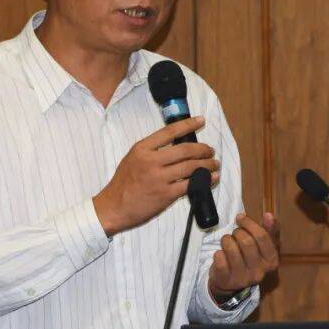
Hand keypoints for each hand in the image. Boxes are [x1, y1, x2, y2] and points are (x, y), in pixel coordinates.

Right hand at [92, 117, 219, 235]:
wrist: (113, 207)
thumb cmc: (123, 183)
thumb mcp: (133, 158)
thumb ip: (152, 150)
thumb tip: (177, 143)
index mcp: (142, 149)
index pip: (169, 132)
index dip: (188, 125)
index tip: (200, 121)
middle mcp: (151, 161)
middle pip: (185, 150)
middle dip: (203, 149)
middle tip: (210, 150)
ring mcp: (159, 178)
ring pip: (191, 167)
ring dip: (207, 165)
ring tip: (214, 164)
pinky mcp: (165, 195)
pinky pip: (190, 185)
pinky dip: (205, 180)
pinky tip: (212, 178)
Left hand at [209, 212, 280, 300]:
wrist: (231, 283)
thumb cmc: (247, 259)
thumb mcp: (261, 247)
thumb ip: (267, 230)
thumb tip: (269, 215)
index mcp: (271, 261)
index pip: (262, 236)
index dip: (249, 223)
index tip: (240, 218)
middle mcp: (259, 271)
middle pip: (246, 241)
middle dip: (237, 232)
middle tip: (234, 234)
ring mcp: (243, 278)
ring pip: (231, 248)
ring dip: (226, 240)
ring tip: (227, 242)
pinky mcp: (226, 280)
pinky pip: (220, 258)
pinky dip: (218, 253)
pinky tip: (221, 255)